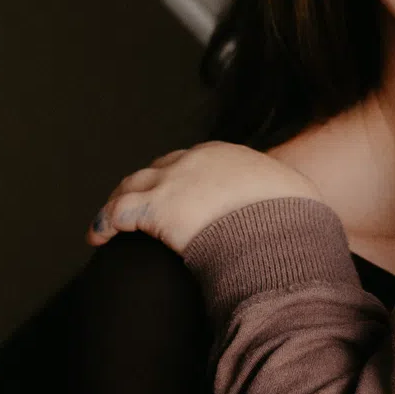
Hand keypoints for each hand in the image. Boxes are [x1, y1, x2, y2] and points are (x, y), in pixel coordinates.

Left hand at [89, 142, 321, 257]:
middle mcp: (194, 161)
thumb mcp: (292, 200)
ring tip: (108, 223)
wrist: (281, 226)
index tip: (176, 195)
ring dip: (119, 203)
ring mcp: (172, 183)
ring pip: (132, 186)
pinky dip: (104, 223)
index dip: (179, 179)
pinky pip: (119, 213)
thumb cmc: (293, 220)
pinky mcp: (155, 209)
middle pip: (158, 169)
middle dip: (145, 187)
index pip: (192, 162)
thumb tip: (296, 218)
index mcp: (226, 156)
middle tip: (135, 206)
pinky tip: (98, 237)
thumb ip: (281, 203)